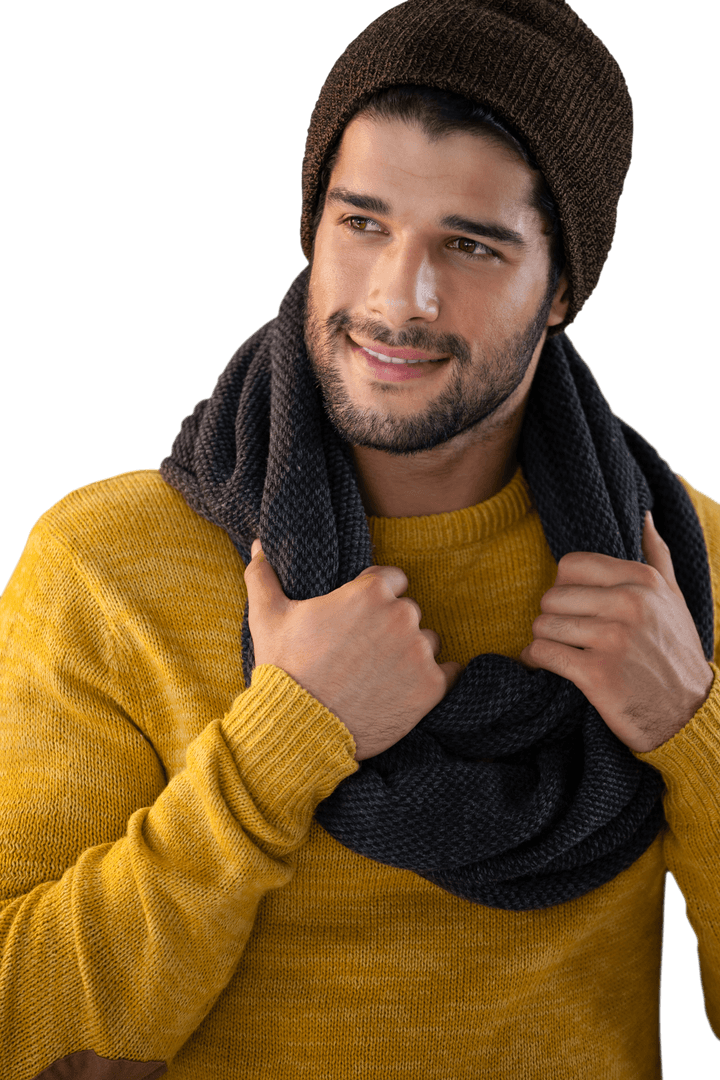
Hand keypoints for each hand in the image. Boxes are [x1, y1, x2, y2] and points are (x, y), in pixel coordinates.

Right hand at [244, 540, 463, 760]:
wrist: (301, 730)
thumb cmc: (285, 670)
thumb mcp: (267, 618)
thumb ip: (263, 575)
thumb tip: (258, 545)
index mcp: (370, 591)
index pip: (392, 580)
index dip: (375, 598)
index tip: (358, 620)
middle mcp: (402, 616)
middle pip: (410, 611)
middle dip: (391, 627)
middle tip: (363, 653)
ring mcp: (419, 653)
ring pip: (428, 642)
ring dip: (411, 654)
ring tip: (378, 676)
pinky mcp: (432, 687)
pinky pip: (450, 673)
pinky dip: (433, 680)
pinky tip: (405, 690)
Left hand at [519, 511, 714, 752]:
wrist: (689, 715)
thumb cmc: (675, 653)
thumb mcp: (674, 600)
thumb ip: (657, 556)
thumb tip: (644, 515)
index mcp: (643, 581)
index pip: (570, 565)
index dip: (564, 587)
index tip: (574, 607)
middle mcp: (630, 605)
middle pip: (552, 596)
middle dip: (552, 617)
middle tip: (565, 634)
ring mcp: (614, 639)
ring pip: (543, 624)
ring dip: (543, 640)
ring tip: (557, 649)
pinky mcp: (597, 675)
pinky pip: (543, 653)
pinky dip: (536, 661)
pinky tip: (545, 666)